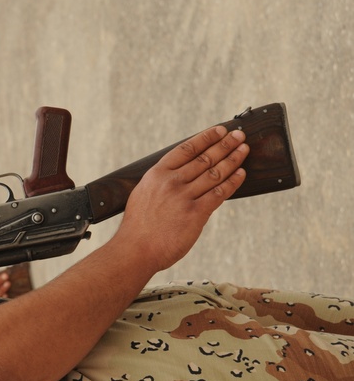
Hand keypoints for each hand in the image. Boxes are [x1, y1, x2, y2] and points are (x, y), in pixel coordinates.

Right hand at [117, 125, 247, 270]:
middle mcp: (171, 182)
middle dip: (225, 144)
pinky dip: (232, 182)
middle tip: (238, 136)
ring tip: (243, 150)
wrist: (135, 250)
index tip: (220, 130)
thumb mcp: (143, 194)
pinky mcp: (195, 213)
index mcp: (157, 175)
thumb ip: (161, 182)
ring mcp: (184, 197)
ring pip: (215, 172)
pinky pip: (219, 193)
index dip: (206, 138)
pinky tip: (241, 174)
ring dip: (233, 159)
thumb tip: (180, 173)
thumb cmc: (138, 226)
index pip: (186, 149)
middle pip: (204, 158)